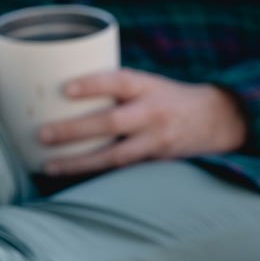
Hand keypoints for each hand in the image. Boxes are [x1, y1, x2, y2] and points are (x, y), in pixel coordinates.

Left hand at [39, 68, 247, 176]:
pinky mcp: (155, 163)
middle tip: (43, 134)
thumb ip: (113, 87)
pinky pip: (121, 171)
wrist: (216, 119)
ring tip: (48, 165)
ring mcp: (155, 140)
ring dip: (79, 162)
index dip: (93, 84)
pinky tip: (69, 178)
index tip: (65, 88)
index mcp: (146, 86)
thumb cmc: (165, 96)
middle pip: (112, 122)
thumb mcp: (147, 82)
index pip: (118, 81)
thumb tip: (58, 88)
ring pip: (114, 156)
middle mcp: (152, 112)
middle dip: (75, 130)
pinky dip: (95, 175)